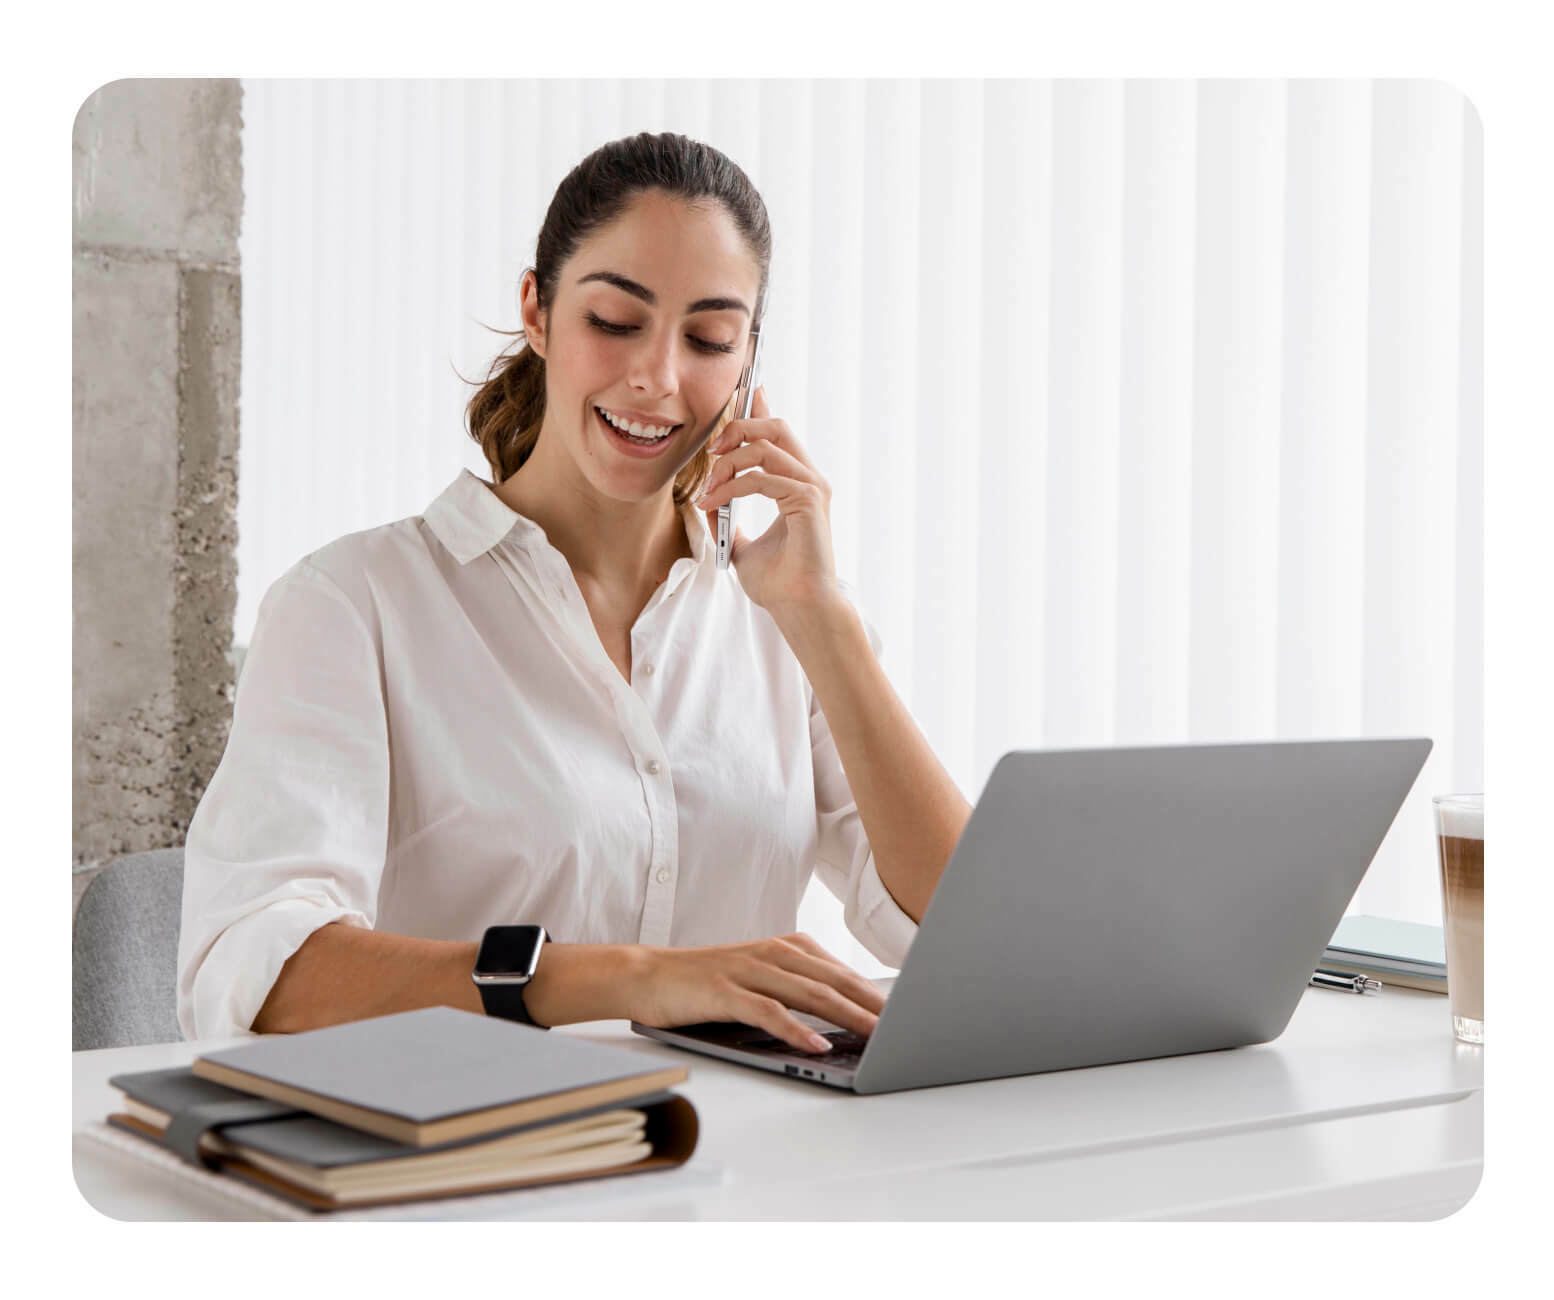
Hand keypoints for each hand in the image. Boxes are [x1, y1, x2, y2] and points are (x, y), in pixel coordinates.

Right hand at [631, 932, 885, 1053]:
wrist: (647, 975)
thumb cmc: (706, 982)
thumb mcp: (758, 978)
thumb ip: (797, 989)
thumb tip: (843, 1017)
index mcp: (785, 947)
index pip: (840, 971)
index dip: (875, 992)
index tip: (908, 1012)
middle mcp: (772, 953)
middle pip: (833, 980)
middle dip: (873, 1004)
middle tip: (909, 1024)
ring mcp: (748, 970)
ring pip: (809, 993)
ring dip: (846, 1015)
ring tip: (877, 1035)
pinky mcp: (724, 991)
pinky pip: (767, 1010)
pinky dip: (794, 1028)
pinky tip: (816, 1044)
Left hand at [695, 386, 838, 614]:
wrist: (798, 608)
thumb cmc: (779, 584)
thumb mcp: (741, 547)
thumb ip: (728, 521)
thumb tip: (706, 504)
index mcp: (798, 483)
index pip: (779, 434)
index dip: (760, 408)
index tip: (744, 391)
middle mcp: (810, 479)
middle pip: (776, 426)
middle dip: (740, 428)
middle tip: (713, 451)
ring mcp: (813, 488)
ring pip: (767, 445)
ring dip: (729, 463)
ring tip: (709, 489)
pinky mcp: (809, 501)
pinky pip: (762, 477)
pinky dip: (732, 487)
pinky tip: (714, 503)